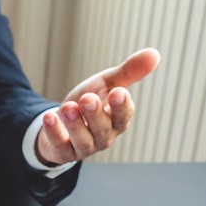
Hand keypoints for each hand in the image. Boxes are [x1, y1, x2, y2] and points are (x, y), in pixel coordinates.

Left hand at [35, 48, 160, 165]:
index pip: (124, 116)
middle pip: (103, 129)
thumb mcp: (106, 84)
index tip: (118, 92)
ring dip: (75, 124)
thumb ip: (128, 72)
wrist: (61, 122)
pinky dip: (54, 132)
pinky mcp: (63, 152)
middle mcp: (103, 136)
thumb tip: (154, 54)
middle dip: (96, 114)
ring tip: (68, 107)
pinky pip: (60, 145)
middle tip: (87, 98)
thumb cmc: (87, 103)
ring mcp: (83, 147)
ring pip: (83, 140)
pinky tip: (50, 117)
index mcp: (117, 120)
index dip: (121, 106)